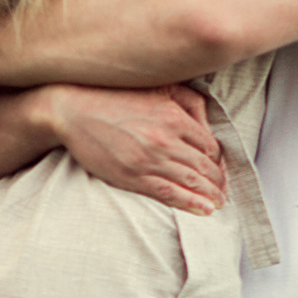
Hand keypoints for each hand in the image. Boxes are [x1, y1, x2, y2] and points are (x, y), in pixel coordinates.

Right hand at [51, 85, 227, 214]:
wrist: (73, 108)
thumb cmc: (115, 95)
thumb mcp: (159, 87)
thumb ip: (189, 102)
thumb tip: (209, 124)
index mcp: (175, 116)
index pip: (210, 145)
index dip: (219, 160)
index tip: (220, 169)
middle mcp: (167, 139)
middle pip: (205, 166)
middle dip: (218, 181)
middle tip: (225, 192)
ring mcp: (150, 159)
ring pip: (191, 181)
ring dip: (209, 195)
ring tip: (219, 203)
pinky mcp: (133, 176)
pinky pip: (169, 193)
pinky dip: (190, 203)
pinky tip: (203, 209)